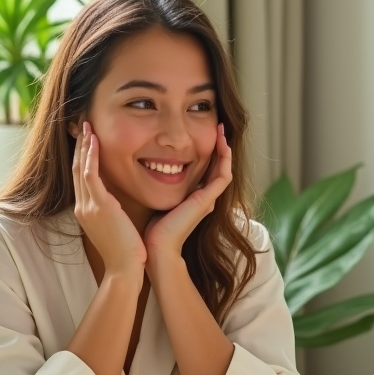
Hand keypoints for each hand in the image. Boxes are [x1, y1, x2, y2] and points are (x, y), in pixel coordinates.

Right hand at [72, 121, 146, 275]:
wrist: (125, 269)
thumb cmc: (126, 252)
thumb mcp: (115, 227)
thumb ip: (112, 212)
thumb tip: (118, 203)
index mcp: (86, 211)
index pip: (81, 178)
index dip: (82, 158)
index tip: (87, 141)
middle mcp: (82, 207)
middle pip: (76, 169)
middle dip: (80, 147)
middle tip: (83, 126)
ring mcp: (88, 206)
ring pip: (80, 168)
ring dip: (84, 146)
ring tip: (88, 127)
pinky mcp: (98, 206)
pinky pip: (89, 175)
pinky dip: (91, 157)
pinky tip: (95, 141)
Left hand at [144, 124, 231, 259]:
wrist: (157, 247)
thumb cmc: (152, 229)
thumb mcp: (157, 200)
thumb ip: (159, 187)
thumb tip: (148, 170)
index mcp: (194, 198)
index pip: (206, 170)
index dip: (208, 152)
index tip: (201, 134)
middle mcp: (205, 198)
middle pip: (218, 167)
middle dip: (218, 147)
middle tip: (218, 126)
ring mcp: (208, 199)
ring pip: (224, 168)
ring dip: (225, 149)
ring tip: (221, 130)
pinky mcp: (208, 200)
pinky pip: (224, 175)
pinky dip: (225, 159)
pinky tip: (222, 143)